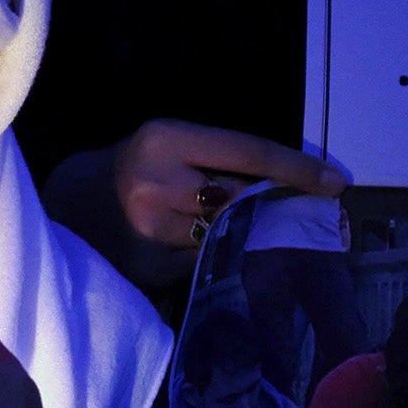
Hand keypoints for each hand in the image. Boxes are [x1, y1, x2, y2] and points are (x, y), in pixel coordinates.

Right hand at [112, 118, 347, 251]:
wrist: (71, 204)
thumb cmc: (135, 167)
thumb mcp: (169, 144)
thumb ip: (217, 159)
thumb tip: (290, 185)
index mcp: (165, 140)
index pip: (247, 153)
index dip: (296, 169)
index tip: (336, 183)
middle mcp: (156, 183)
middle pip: (241, 199)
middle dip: (270, 207)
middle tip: (298, 212)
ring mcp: (150, 230)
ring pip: (228, 236)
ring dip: (246, 235)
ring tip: (250, 232)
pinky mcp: (148, 266)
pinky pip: (206, 264)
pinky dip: (218, 258)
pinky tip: (213, 252)